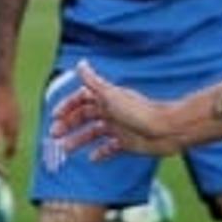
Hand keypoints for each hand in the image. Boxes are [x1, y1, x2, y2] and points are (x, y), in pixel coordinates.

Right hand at [52, 61, 179, 160]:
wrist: (165, 130)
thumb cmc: (139, 112)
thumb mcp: (112, 95)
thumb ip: (94, 82)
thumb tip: (81, 64)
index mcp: (107, 98)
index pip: (82, 99)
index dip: (68, 106)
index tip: (55, 116)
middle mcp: (112, 111)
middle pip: (85, 117)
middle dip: (69, 125)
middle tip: (55, 136)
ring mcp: (119, 127)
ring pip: (93, 133)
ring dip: (79, 140)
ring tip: (66, 149)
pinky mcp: (127, 143)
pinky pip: (110, 148)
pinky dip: (100, 152)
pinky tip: (92, 158)